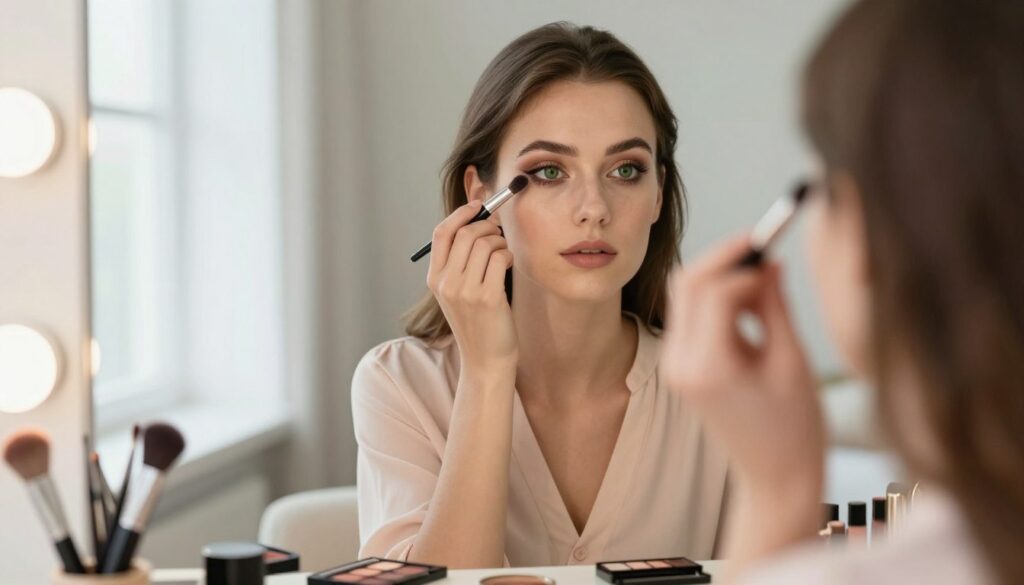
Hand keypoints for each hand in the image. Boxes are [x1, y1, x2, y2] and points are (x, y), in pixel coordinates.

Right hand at [427, 200, 517, 376]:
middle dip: (488, 226)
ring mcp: (466, 291)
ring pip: (485, 244)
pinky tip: (508, 265)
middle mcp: (446, 283)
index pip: (442, 233)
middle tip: (498, 234)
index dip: (461, 214)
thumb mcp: (458, 292)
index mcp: (435, 279)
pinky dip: (508, 255)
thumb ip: (460, 261)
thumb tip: (479, 220)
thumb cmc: (477, 321)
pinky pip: (500, 258)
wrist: (485, 360)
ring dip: (500, 242)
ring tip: (504, 255)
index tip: (478, 206)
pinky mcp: (488, 298)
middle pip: (466, 234)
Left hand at [659, 236, 824, 493]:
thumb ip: (774, 306)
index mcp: (708, 368)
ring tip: (766, 283)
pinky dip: (717, 299)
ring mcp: (675, 366)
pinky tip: (752, 304)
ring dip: (720, 276)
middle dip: (724, 257)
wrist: (775, 478)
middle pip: (688, 284)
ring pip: (685, 295)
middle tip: (764, 243)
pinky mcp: (681, 367)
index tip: (775, 247)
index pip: (715, 292)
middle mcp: (680, 364)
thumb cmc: (795, 429)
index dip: (745, 263)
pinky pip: (691, 315)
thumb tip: (769, 260)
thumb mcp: (792, 361)